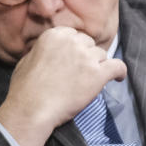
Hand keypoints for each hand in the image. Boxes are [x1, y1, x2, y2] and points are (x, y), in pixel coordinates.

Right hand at [0, 27, 125, 145]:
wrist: (31, 109)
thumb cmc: (25, 90)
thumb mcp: (27, 60)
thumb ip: (43, 51)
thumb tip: (49, 54)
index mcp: (54, 35)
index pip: (75, 35)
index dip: (76, 48)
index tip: (77, 59)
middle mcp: (72, 42)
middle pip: (89, 44)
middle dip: (87, 56)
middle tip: (82, 72)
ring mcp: (86, 57)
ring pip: (102, 55)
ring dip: (98, 66)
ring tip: (91, 81)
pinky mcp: (97, 74)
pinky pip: (118, 66)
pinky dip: (120, 72)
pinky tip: (118, 78)